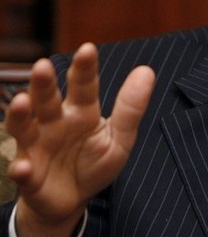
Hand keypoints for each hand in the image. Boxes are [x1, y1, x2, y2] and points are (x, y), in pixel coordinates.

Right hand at [5, 43, 154, 235]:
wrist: (76, 199)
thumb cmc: (96, 161)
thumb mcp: (120, 136)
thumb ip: (131, 107)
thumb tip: (146, 70)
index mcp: (82, 111)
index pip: (84, 86)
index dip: (85, 68)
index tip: (88, 48)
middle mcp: (56, 123)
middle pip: (48, 100)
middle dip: (44, 84)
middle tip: (43, 66)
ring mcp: (38, 148)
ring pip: (25, 127)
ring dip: (22, 115)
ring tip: (21, 102)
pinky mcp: (30, 176)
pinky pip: (23, 172)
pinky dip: (21, 170)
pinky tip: (24, 168)